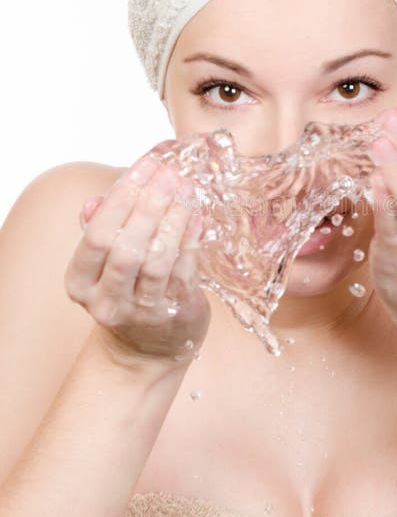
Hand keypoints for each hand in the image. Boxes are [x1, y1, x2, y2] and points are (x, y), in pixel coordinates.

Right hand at [65, 150, 210, 365]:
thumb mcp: (103, 264)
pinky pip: (185, 269)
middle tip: (168, 174)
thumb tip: (94, 201)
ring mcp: (142, 311)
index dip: (121, 199)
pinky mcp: (175, 313)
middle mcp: (107, 302)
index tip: (143, 167)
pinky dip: (191, 238)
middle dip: (149, 206)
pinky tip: (196, 213)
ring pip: (157, 260)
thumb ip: (100, 230)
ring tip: (184, 188)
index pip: (97, 236)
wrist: (148, 348)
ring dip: (173, 219)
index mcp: (80, 284)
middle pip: (126, 248)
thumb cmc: (126, 290)